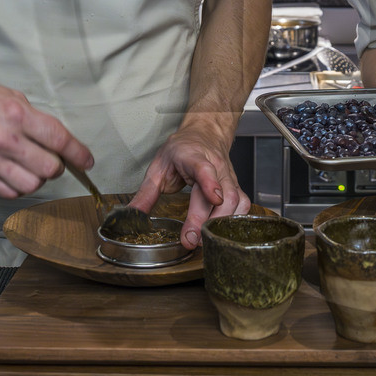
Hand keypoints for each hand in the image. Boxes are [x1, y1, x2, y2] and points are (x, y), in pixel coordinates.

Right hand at [0, 70, 91, 199]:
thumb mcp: (5, 94)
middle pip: (49, 168)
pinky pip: (8, 193)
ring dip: (37, 178)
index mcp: (15, 114)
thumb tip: (52, 137)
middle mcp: (4, 140)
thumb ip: (31, 117)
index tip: (87, 160)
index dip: (78, 153)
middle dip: (57, 165)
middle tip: (52, 159)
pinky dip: (17, 187)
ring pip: (31, 185)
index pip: (58, 139)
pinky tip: (14, 175)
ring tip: (31, 167)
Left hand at [130, 117, 249, 247]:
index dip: (211, 184)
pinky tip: (219, 231)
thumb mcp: (158, 167)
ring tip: (201, 240)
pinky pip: (242, 206)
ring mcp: (229, 177)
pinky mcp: (236, 186)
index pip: (205, 169)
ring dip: (221, 224)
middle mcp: (217, 167)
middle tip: (191, 240)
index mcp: (194, 157)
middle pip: (223, 194)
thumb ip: (146, 193)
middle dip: (209, 220)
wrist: (205, 134)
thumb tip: (132, 216)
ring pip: (236, 202)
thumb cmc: (182, 149)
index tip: (213, 199)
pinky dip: (234, 221)